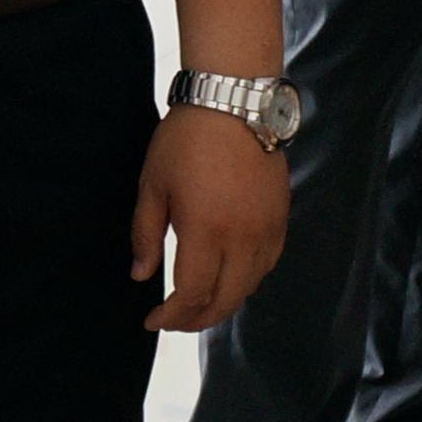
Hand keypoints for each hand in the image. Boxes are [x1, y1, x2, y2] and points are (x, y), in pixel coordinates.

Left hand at [132, 106, 288, 332]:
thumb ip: (146, 235)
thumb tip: (140, 276)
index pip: (192, 293)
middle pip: (226, 299)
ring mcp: (267, 228)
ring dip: (225, 302)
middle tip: (175, 321)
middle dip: (198, 319)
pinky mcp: (281, 217)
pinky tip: (231, 277)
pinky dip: (248, 280)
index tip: (152, 321)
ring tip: (200, 304)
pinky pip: (269, 263)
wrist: (233, 100)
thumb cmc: (185, 139)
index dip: (172, 316)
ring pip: (250, 286)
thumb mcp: (152, 185)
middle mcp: (242, 236)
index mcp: (206, 230)